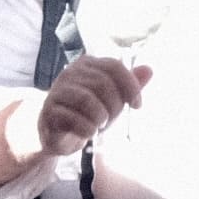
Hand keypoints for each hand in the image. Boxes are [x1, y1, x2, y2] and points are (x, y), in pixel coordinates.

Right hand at [34, 52, 151, 152]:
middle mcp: (69, 73)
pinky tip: (88, 133)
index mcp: (87, 64)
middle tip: (111, 120)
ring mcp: (57, 91)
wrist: (56, 134)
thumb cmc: (88, 113)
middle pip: (103, 84)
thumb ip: (129, 85)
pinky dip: (87, 130)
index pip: (114, 66)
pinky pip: (74, 119)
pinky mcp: (49, 112)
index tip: (138, 106)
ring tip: (100, 126)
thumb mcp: (113, 100)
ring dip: (101, 118)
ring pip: (87, 100)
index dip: (131, 87)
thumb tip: (149, 69)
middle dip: (115, 106)